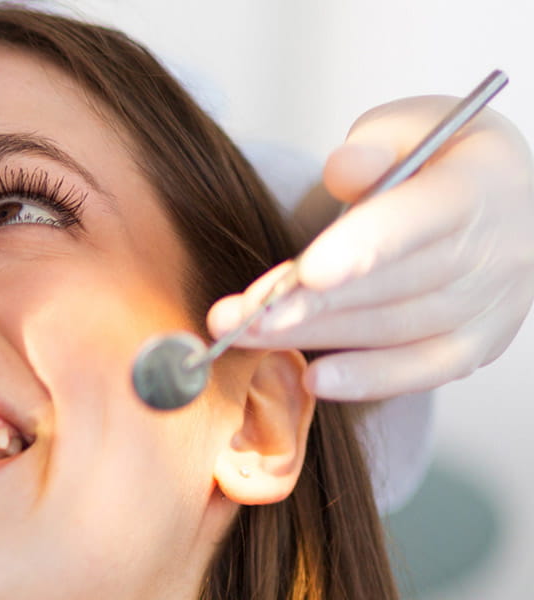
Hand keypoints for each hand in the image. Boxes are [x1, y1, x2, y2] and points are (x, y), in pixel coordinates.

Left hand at [209, 95, 533, 399]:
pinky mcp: (479, 341)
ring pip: (398, 329)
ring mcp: (493, 302)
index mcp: (478, 187)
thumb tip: (343, 170)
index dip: (363, 248)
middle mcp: (496, 250)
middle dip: (313, 304)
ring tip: (248, 335)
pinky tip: (315, 379)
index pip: (418, 221)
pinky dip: (370, 378)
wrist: (504, 195)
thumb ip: (371, 147)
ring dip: (318, 337)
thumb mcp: (410, 125)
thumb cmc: (442, 155)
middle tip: (243, 316)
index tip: (307, 272)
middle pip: (396, 285)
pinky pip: (424, 369)